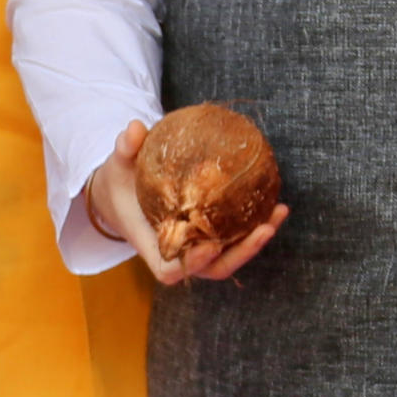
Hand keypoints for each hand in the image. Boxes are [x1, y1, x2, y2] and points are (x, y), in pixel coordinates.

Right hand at [89, 118, 287, 283]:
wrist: (121, 195)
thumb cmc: (119, 182)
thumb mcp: (117, 165)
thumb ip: (124, 149)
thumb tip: (134, 128)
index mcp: (151, 244)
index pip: (171, 268)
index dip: (193, 262)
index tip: (211, 245)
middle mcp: (177, 251)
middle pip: (213, 268)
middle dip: (241, 253)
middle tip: (264, 228)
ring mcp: (195, 247)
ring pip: (229, 256)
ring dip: (256, 241)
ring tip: (278, 213)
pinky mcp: (209, 236)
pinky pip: (234, 238)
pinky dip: (255, 225)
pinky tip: (276, 204)